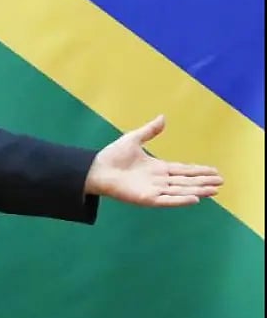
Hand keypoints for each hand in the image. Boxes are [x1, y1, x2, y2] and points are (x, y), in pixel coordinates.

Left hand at [83, 115, 222, 205]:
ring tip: (215, 189)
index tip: (215, 171)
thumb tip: (163, 117)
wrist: (96, 169)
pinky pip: (167, 200)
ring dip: (198, 190)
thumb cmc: (112, 156)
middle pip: (186, 181)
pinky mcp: (146, 199)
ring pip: (181, 191)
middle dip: (204, 181)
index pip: (183, 170)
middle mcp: (158, 181)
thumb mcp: (134, 139)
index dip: (199, 171)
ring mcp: (153, 190)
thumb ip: (150, 131)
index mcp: (158, 168)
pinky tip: (195, 198)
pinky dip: (181, 200)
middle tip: (221, 181)